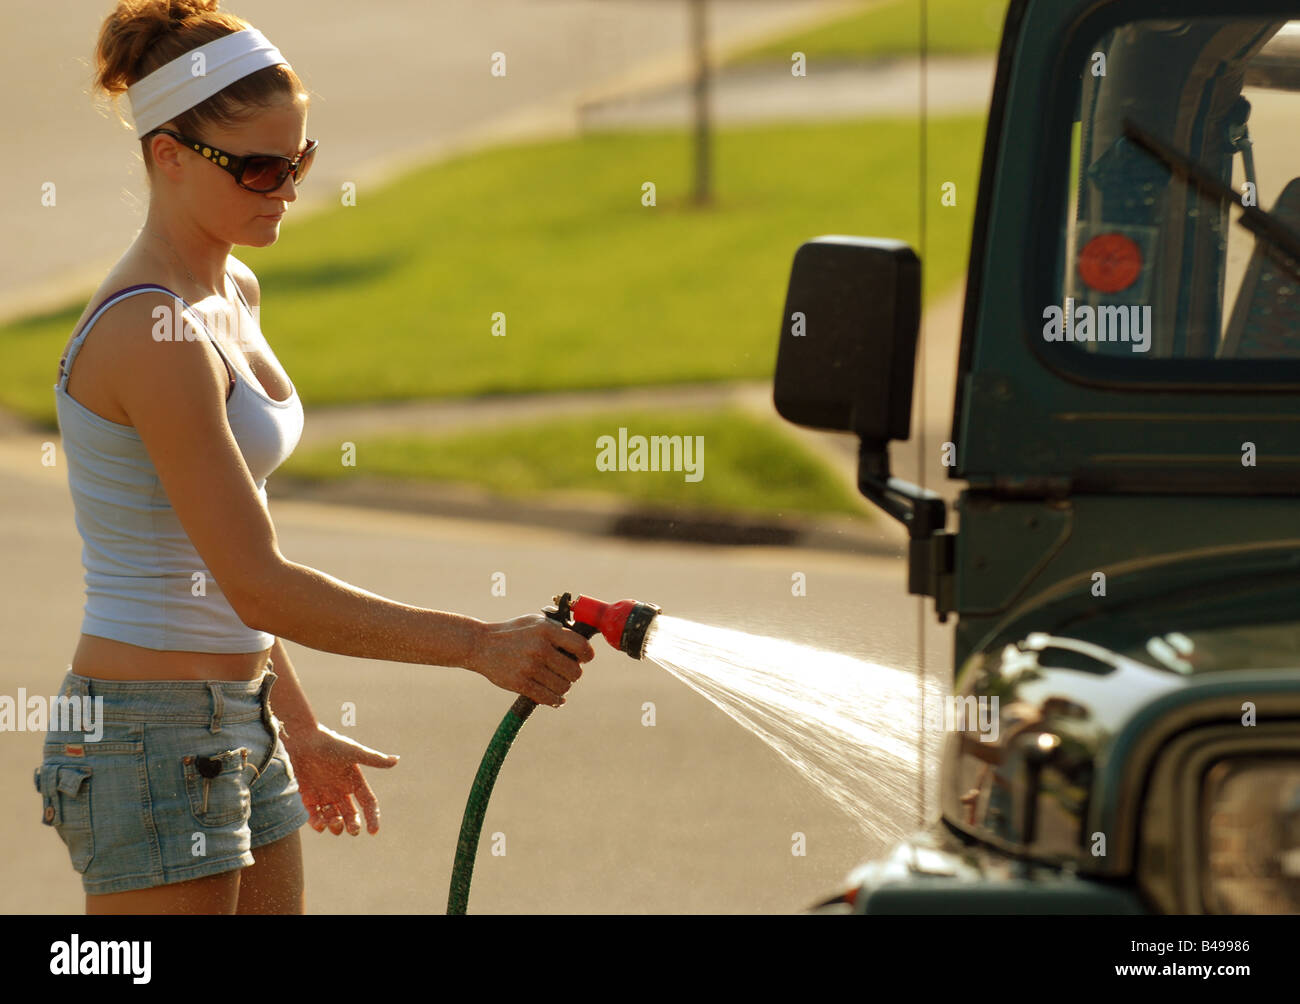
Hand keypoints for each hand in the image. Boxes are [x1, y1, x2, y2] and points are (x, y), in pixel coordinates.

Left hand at [280, 722, 398, 835]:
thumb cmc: (329, 743)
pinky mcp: (307, 798)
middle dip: (353, 825)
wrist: (301, 738)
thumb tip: (396, 760)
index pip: (367, 803)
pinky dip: (317, 823)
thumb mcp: (353, 752)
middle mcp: (340, 790)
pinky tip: (320, 825)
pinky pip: (314, 816)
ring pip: (333, 818)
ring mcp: (323, 795)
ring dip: (336, 826)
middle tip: (353, 830)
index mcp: (354, 781)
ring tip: (335, 825)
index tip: (373, 832)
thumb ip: (373, 759)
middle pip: (351, 814)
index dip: (372, 818)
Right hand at [466, 613, 594, 706]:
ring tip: (556, 682)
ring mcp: (530, 667)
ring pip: (563, 687)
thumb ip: (558, 629)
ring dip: (563, 687)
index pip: (581, 646)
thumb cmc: (513, 632)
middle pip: (575, 672)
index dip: (587, 655)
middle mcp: (540, 648)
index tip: (584, 659)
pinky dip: (555, 701)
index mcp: (547, 630)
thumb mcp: (535, 622)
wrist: (481, 645)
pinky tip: (556, 698)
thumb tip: (583, 643)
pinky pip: (548, 698)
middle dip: (573, 674)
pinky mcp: (520, 683)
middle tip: (565, 671)